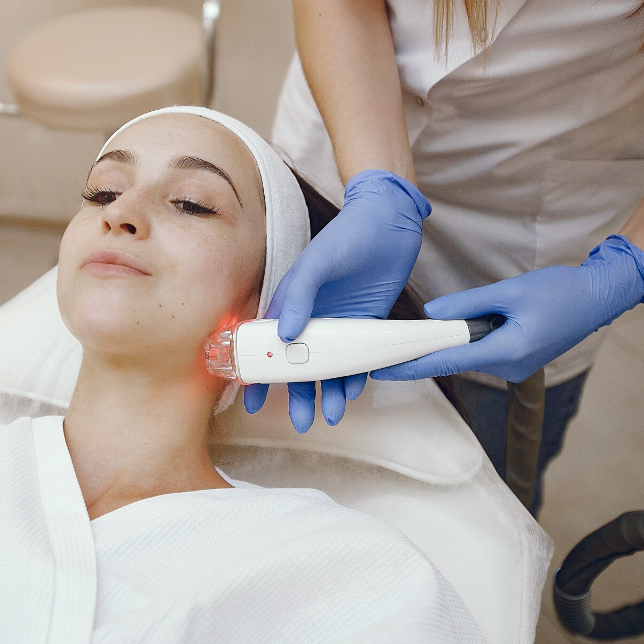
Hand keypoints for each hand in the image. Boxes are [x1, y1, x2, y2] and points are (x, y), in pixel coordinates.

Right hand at [243, 169, 431, 431]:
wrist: (390, 222)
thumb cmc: (347, 235)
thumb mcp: (317, 262)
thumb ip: (298, 296)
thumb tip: (285, 336)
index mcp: (290, 302)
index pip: (267, 345)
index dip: (259, 374)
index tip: (252, 401)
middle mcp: (311, 317)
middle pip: (300, 366)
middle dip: (298, 395)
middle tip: (300, 421)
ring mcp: (339, 323)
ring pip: (330, 368)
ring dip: (328, 393)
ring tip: (332, 415)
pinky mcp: (366, 323)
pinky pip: (358, 358)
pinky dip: (355, 378)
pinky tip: (353, 393)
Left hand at [369, 235, 643, 383]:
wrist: (599, 298)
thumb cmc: (561, 291)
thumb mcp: (510, 290)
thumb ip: (468, 304)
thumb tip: (431, 314)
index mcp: (508, 350)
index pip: (448, 361)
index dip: (412, 366)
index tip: (383, 371)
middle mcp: (510, 366)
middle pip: (455, 360)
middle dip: (427, 349)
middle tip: (392, 342)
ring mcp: (515, 367)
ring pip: (469, 355)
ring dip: (452, 341)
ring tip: (441, 324)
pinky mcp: (518, 361)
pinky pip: (482, 352)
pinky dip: (468, 341)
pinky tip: (465, 326)